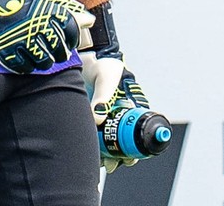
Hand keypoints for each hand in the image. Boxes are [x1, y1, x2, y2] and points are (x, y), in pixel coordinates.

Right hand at [0, 0, 93, 73]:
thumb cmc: (20, 1)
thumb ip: (68, 10)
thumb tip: (90, 21)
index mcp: (48, 11)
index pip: (71, 31)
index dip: (72, 39)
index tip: (68, 42)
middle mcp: (37, 25)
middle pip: (60, 50)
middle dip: (60, 53)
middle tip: (54, 52)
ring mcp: (22, 39)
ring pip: (44, 62)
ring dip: (45, 62)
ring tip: (40, 56)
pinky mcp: (8, 49)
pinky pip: (25, 67)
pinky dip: (28, 66)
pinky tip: (26, 59)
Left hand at [80, 1, 150, 172]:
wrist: (86, 57)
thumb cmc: (103, 65)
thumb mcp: (106, 79)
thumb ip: (103, 96)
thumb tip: (97, 117)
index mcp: (131, 108)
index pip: (137, 134)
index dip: (135, 150)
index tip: (129, 160)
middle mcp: (120, 115)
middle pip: (123, 142)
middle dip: (119, 157)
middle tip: (112, 166)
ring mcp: (105, 116)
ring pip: (109, 140)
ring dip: (106, 154)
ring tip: (101, 164)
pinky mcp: (92, 115)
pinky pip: (95, 133)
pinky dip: (93, 144)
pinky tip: (89, 152)